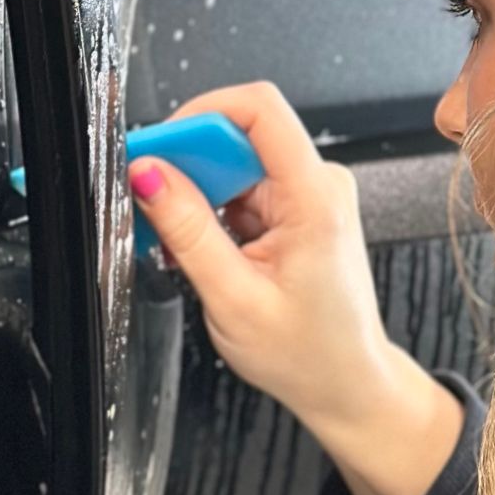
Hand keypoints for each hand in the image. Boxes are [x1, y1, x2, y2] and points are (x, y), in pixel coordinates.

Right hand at [133, 80, 463, 494]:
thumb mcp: (233, 298)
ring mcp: (308, 195)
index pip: (259, 109)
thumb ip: (188, 231)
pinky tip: (197, 247)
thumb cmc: (309, 354)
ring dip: (195, 194)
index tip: (158, 146)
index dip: (200, 113)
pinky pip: (241, 188)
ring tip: (172, 240)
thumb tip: (150, 175)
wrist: (347, 385)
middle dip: (186, 163)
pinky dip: (210, 211)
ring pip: (233, 164)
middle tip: (147, 201)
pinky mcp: (295, 209)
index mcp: (314, 198)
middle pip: (238, 135)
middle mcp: (318, 185)